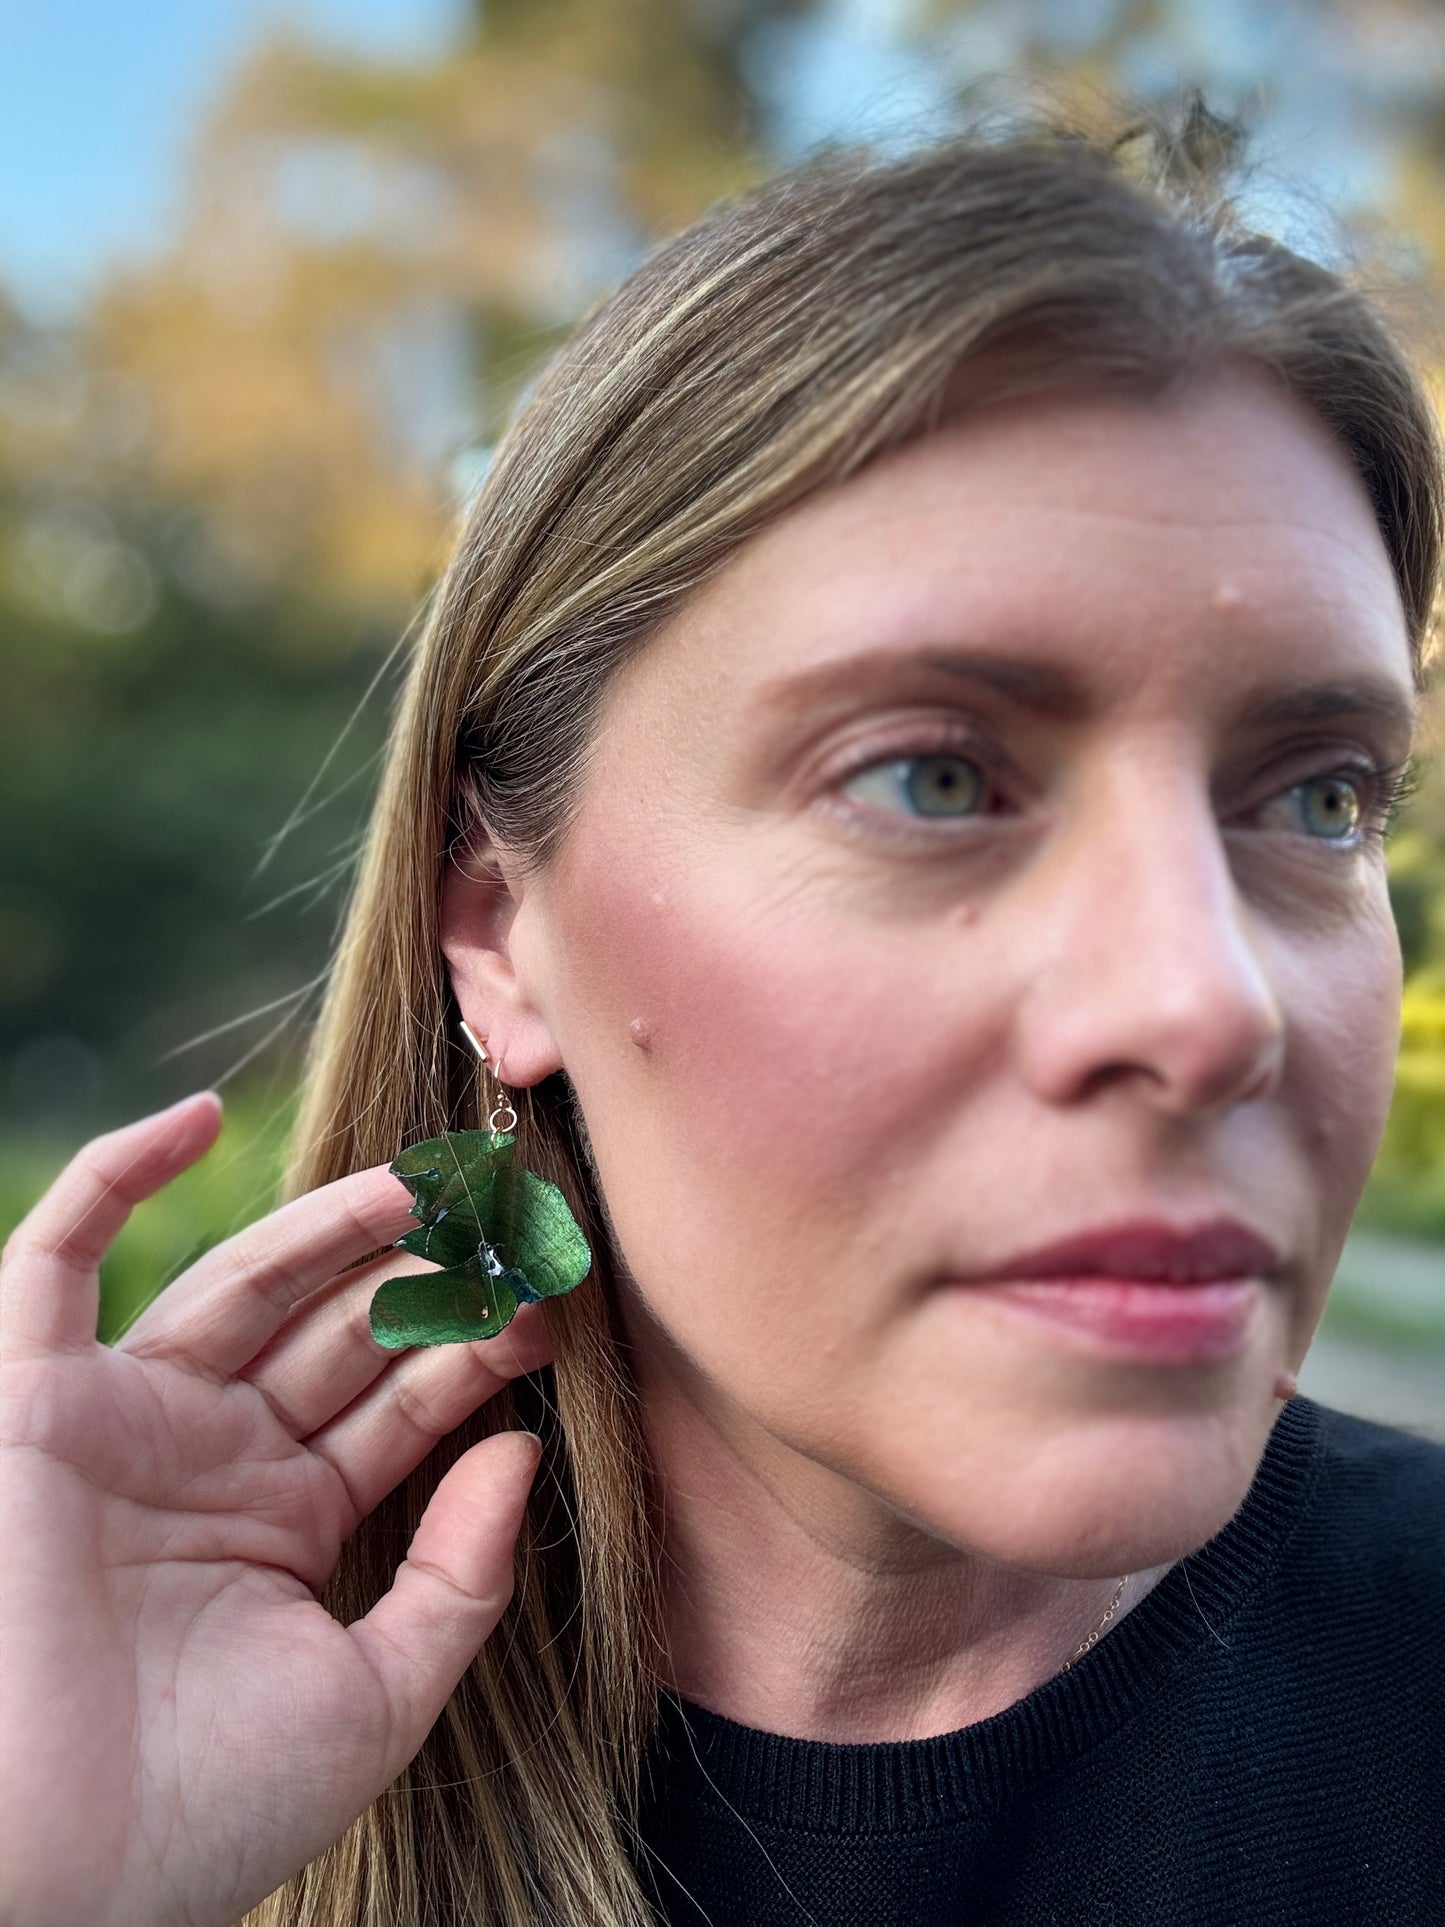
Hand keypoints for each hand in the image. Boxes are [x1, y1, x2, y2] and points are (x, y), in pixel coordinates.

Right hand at [0, 1094, 550, 1926]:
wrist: (53, 1876)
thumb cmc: (210, 1809)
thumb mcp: (378, 1697)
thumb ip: (461, 1576)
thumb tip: (522, 1452)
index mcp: (288, 1520)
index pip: (398, 1403)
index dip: (473, 1348)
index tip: (550, 1306)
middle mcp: (212, 1458)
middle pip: (335, 1330)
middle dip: (422, 1278)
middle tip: (504, 1224)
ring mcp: (127, 1423)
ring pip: (239, 1284)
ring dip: (326, 1224)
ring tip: (423, 1181)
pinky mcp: (33, 1402)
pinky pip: (53, 1262)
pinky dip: (111, 1180)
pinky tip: (198, 1118)